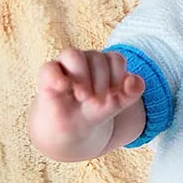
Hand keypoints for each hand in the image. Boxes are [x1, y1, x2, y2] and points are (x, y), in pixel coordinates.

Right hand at [28, 49, 144, 160]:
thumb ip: (132, 92)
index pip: (116, 58)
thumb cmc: (95, 110)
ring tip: (84, 97)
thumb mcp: (117, 103)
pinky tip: (65, 88)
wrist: (72, 127)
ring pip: (73, 55)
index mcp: (104, 63)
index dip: (118, 76)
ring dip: (82, 76)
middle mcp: (85, 59)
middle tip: (99, 101)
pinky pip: (49, 67)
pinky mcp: (48, 75)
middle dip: (101, 81)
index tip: (115, 94)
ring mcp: (65, 65)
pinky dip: (58, 77)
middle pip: (97, 57)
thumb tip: (134, 79)